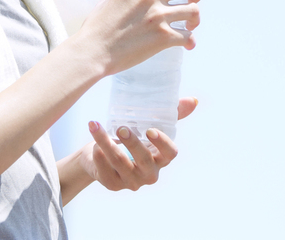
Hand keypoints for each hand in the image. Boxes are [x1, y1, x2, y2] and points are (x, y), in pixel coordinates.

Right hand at [77, 0, 201, 76]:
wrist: (93, 51)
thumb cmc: (97, 27)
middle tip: (193, 1)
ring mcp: (158, 16)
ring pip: (194, 10)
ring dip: (195, 18)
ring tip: (189, 25)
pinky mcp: (163, 38)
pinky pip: (189, 36)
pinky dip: (191, 41)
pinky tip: (187, 44)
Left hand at [79, 98, 198, 191]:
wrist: (100, 155)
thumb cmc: (130, 139)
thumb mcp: (148, 126)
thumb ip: (170, 114)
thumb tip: (192, 100)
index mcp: (161, 159)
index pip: (170, 154)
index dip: (162, 143)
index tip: (150, 130)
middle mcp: (149, 173)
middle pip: (144, 160)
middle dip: (133, 144)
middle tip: (121, 128)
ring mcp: (131, 181)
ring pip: (119, 162)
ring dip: (106, 142)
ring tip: (95, 126)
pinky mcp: (112, 184)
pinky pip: (105, 171)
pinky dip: (98, 156)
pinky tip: (93, 144)